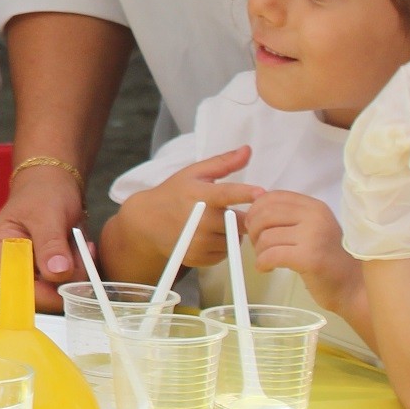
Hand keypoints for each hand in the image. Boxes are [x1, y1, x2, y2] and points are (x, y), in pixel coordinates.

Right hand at [0, 163, 82, 308]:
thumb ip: (51, 244)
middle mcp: (1, 270)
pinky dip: (75, 272)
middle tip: (80, 248)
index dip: (49, 291)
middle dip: (67, 276)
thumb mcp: (48, 214)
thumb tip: (58, 273)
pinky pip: (59, 287)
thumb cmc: (43, 194)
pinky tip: (76, 251)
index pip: (18, 289)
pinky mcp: (35, 277)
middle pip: (38, 296)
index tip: (76, 273)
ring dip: (75, 272)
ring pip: (53, 293)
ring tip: (78, 244)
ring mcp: (19, 275)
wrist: (51, 185)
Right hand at [121, 149, 261, 268]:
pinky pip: (226, 254)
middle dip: (247, 217)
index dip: (245, 193)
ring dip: (235, 232)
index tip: (261, 193)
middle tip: (242, 211)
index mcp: (200, 195)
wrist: (148, 222)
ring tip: (220, 223)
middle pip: (240, 223)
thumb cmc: (175, 193)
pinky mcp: (198, 258)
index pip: (227, 194)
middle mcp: (199, 221)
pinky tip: (212, 235)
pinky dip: (224, 246)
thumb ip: (223, 162)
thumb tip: (248, 150)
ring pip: (235, 240)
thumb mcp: (194, 173)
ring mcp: (198, 242)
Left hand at [240, 190, 360, 314]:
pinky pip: (271, 255)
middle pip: (265, 214)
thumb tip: (250, 208)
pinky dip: (261, 263)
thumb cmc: (327, 260)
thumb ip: (287, 217)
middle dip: (253, 231)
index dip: (255, 210)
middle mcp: (316, 216)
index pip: (273, 197)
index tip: (254, 226)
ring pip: (265, 237)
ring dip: (258, 251)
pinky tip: (266, 268)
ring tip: (266, 259)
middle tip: (257, 245)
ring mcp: (314, 236)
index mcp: (315, 206)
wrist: (352, 288)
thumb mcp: (310, 229)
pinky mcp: (309, 257)